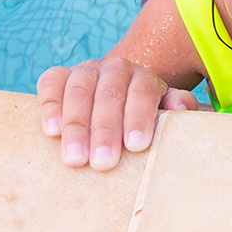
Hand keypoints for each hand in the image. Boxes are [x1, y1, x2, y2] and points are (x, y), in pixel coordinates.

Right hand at [36, 57, 197, 169]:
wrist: (114, 99)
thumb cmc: (140, 116)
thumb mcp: (163, 111)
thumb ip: (176, 107)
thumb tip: (181, 107)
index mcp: (143, 78)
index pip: (143, 92)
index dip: (139, 117)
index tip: (136, 145)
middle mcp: (115, 68)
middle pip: (110, 94)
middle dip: (105, 129)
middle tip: (102, 162)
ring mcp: (85, 70)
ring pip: (80, 90)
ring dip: (76, 125)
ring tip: (74, 158)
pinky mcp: (59, 76)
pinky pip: (52, 84)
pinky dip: (50, 106)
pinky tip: (52, 131)